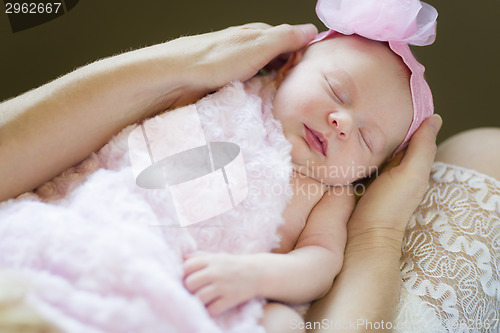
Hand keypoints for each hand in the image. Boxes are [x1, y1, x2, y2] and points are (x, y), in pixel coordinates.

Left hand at [161, 23, 317, 103]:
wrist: (176, 79)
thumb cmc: (215, 60)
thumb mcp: (258, 45)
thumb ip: (285, 38)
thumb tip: (311, 30)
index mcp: (256, 36)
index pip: (289, 42)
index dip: (303, 56)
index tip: (315, 74)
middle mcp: (247, 51)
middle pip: (277, 62)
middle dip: (290, 75)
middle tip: (303, 94)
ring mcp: (236, 70)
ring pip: (263, 79)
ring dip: (274, 89)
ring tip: (286, 105)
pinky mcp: (225, 88)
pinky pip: (249, 93)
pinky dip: (258, 98)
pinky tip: (262, 108)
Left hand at [183, 252, 257, 315]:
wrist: (256, 273)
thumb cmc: (232, 265)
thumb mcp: (217, 256)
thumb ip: (199, 257)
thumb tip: (181, 259)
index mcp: (211, 260)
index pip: (187, 267)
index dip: (185, 274)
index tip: (190, 278)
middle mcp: (216, 272)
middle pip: (190, 283)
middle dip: (190, 289)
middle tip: (195, 290)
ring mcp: (224, 286)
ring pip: (199, 298)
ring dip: (198, 301)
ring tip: (202, 300)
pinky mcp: (231, 299)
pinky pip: (212, 309)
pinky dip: (210, 310)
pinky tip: (212, 306)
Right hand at [348, 115, 442, 244]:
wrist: (361, 238)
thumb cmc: (389, 208)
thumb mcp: (411, 175)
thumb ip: (422, 148)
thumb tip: (434, 118)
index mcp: (408, 164)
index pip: (406, 133)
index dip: (398, 115)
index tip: (384, 95)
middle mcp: (390, 168)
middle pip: (383, 139)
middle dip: (373, 123)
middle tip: (357, 103)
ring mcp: (369, 175)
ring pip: (365, 148)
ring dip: (357, 136)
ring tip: (343, 117)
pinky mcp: (351, 181)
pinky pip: (350, 159)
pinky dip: (346, 150)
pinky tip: (336, 140)